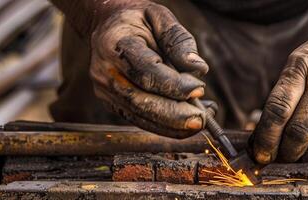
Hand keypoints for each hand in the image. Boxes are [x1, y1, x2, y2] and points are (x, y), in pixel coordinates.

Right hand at [88, 1, 209, 137]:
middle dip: (175, 114)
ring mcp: (105, 90)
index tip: (199, 89)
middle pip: (141, 101)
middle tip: (202, 119)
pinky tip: (187, 124)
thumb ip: (178, 40)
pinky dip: (164, 126)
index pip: (146, 71)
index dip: (174, 85)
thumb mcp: (160, 17)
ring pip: (140, 116)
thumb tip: (199, 68)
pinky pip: (139, 119)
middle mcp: (105, 71)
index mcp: (115, 44)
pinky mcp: (111, 103)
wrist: (107, 25)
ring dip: (173, 125)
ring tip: (200, 122)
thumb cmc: (138, 20)